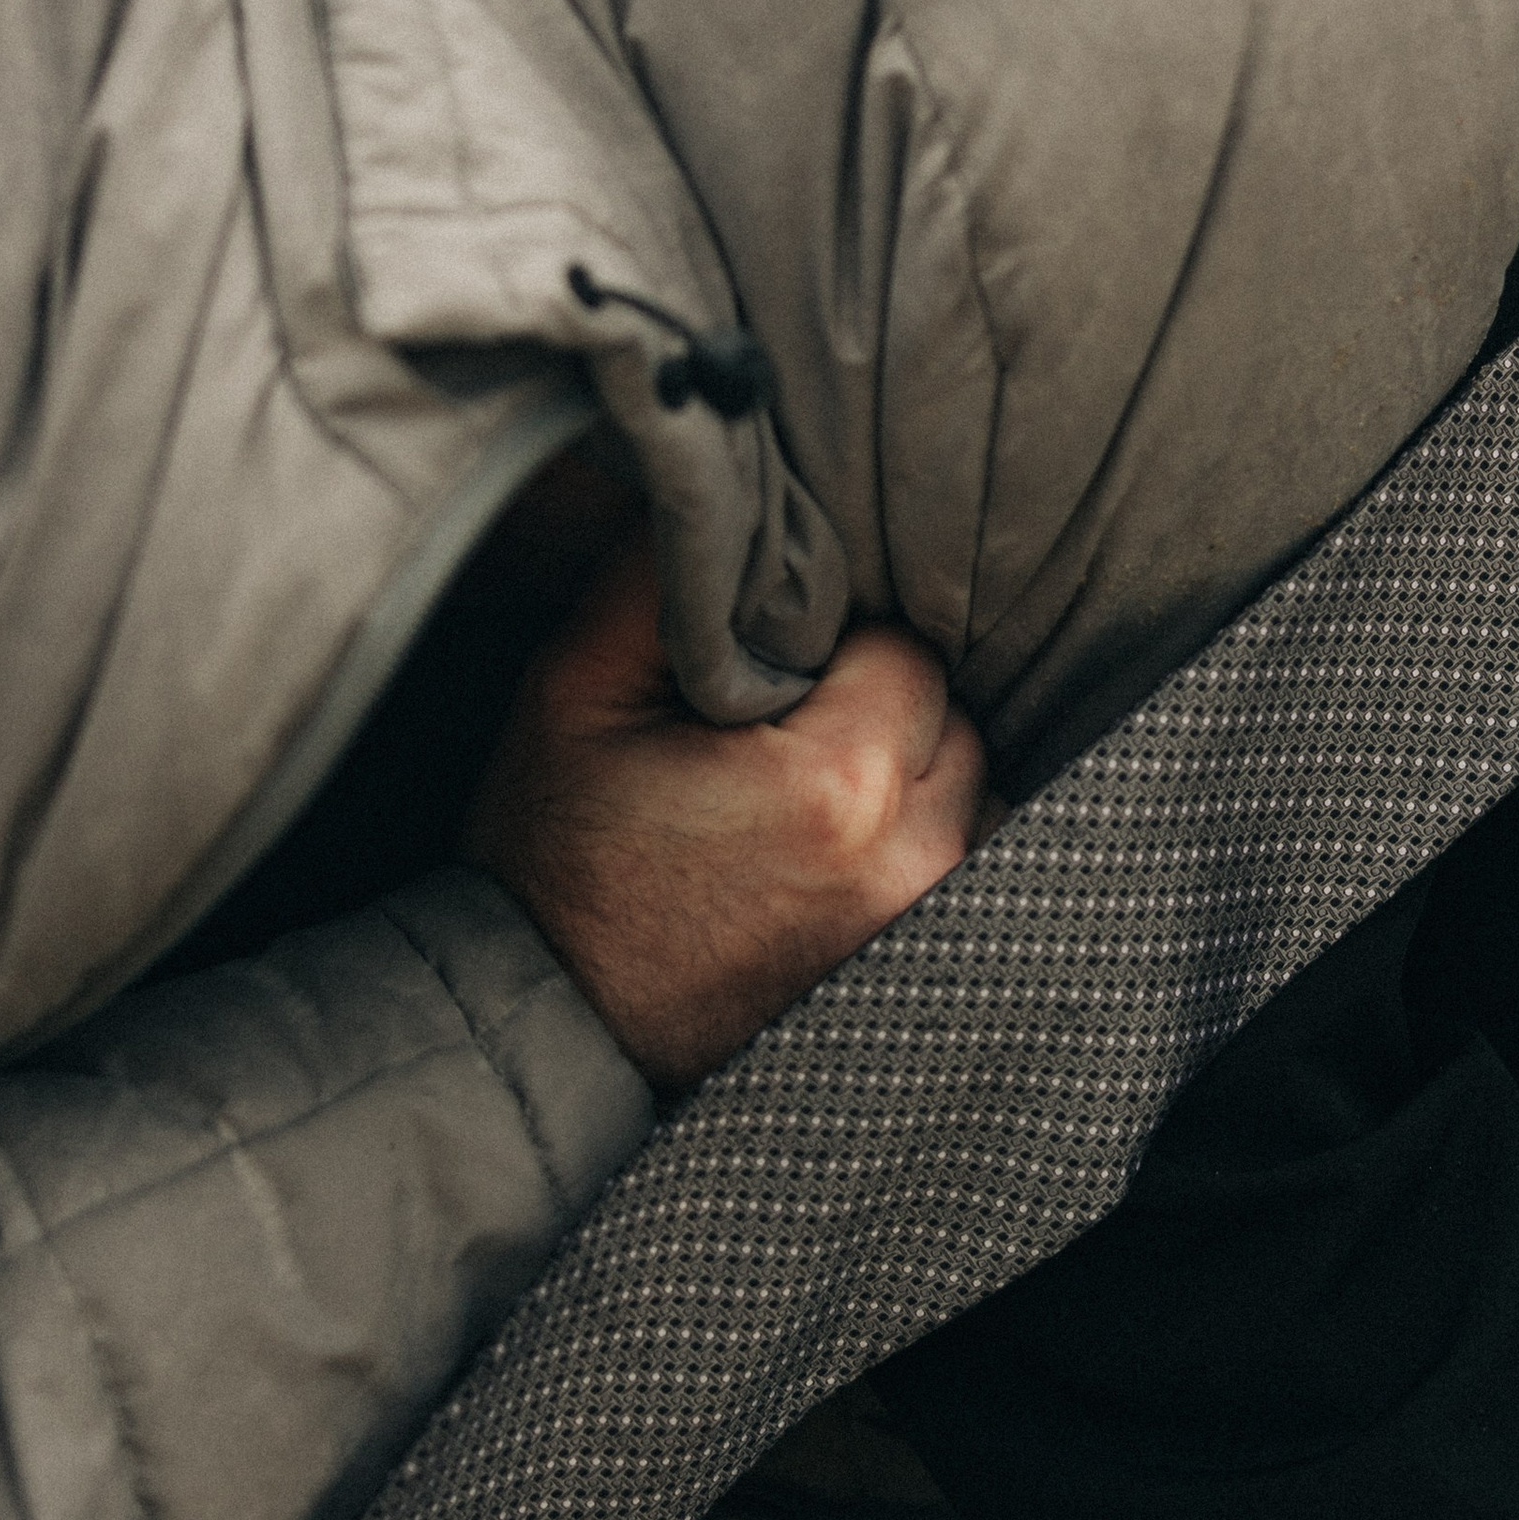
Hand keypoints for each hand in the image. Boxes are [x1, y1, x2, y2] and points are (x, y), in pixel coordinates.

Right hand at [466, 533, 985, 1091]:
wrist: (549, 1028)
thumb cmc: (556, 862)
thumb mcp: (574, 690)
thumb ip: (666, 576)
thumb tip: (733, 492)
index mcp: (838, 786)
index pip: (905, 649)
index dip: (835, 645)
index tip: (763, 678)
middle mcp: (909, 861)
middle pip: (953, 718)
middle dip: (877, 708)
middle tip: (772, 735)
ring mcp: (924, 925)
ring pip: (969, 791)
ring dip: (907, 776)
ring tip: (795, 800)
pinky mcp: (919, 966)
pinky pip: (956, 862)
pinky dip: (911, 841)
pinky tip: (821, 853)